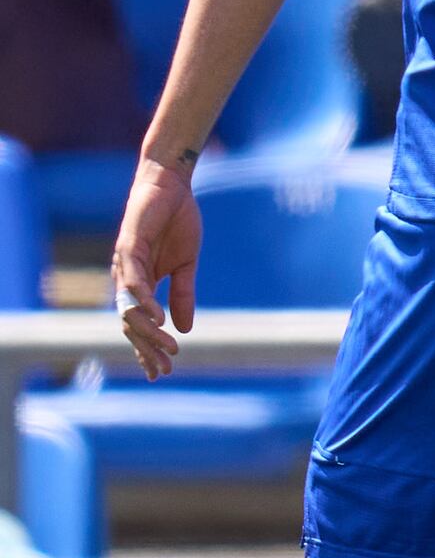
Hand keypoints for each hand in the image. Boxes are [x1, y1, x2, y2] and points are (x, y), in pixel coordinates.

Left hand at [109, 153, 198, 378]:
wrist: (171, 186)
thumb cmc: (176, 222)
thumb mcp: (186, 264)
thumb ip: (183, 294)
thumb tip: (184, 328)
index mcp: (140, 284)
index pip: (140, 324)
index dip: (148, 348)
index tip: (162, 371)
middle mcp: (126, 279)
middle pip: (131, 324)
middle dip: (147, 348)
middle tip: (165, 368)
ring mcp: (125, 265)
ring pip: (129, 308)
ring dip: (148, 330)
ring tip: (167, 346)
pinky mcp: (128, 247)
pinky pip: (133, 281)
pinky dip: (144, 301)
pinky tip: (157, 316)